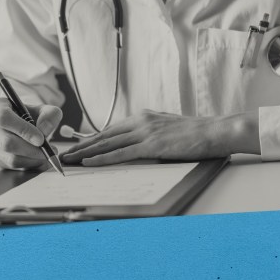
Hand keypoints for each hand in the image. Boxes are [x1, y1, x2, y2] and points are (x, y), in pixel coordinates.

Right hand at [0, 97, 61, 169]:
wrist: (20, 125)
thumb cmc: (30, 115)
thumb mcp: (43, 109)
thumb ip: (49, 115)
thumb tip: (44, 130)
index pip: (4, 118)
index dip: (23, 130)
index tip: (41, 139)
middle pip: (7, 143)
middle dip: (31, 150)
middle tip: (49, 151)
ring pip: (10, 158)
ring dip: (32, 159)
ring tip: (46, 154)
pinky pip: (11, 166)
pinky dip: (28, 165)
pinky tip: (37, 159)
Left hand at [60, 110, 254, 165]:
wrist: (215, 131)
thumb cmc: (195, 134)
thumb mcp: (167, 129)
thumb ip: (150, 133)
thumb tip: (137, 144)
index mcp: (143, 117)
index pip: (111, 130)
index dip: (91, 139)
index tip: (77, 147)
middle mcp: (140, 121)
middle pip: (103, 135)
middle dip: (81, 145)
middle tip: (64, 154)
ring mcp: (145, 132)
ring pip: (107, 143)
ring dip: (85, 152)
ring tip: (69, 159)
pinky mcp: (151, 145)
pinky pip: (121, 153)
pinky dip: (102, 158)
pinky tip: (89, 162)